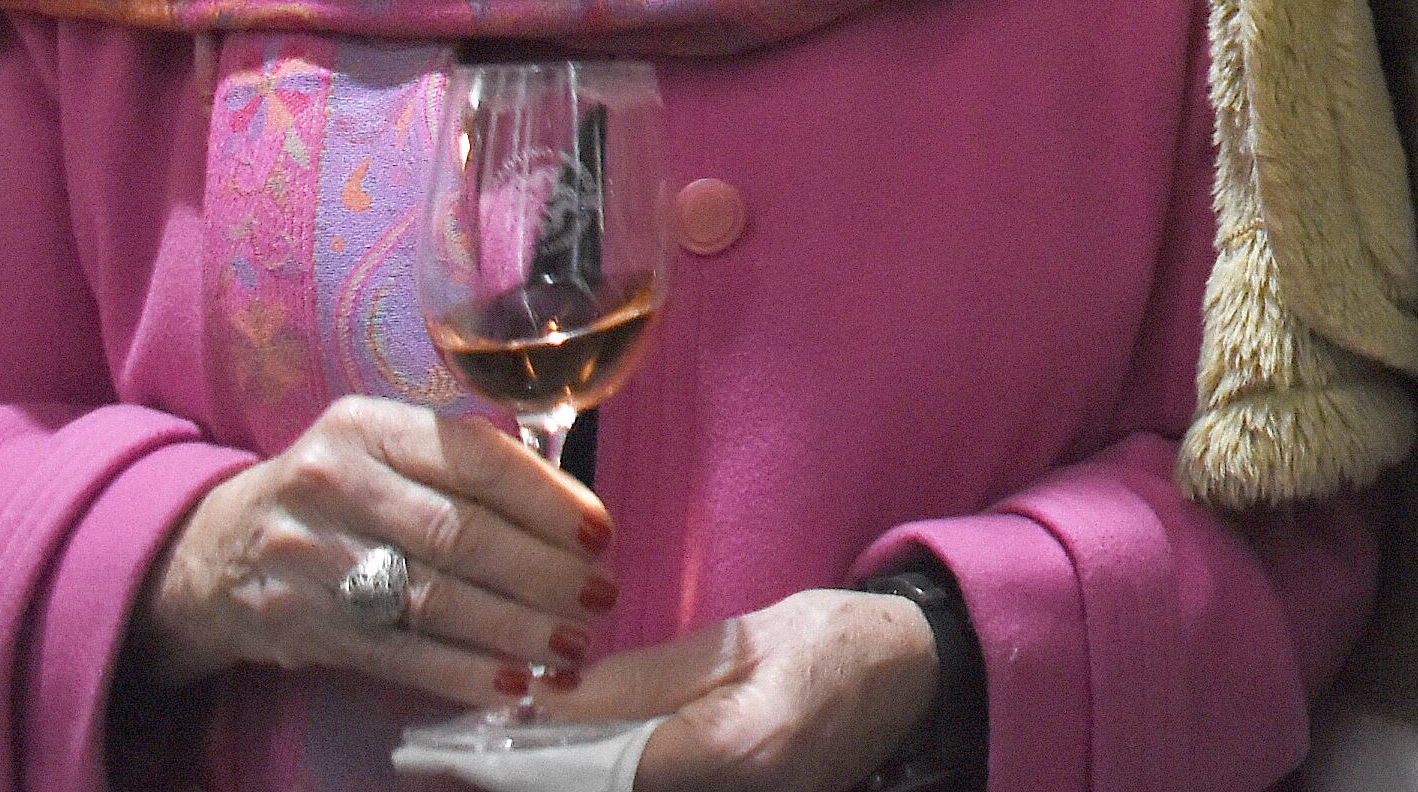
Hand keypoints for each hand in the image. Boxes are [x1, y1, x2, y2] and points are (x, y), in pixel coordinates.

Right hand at [125, 395, 615, 706]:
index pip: (473, 458)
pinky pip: (403, 656)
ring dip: (516, 629)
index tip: (598, 531)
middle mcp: (334, 486)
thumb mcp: (381, 446)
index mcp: (367, 427)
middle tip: (599, 594)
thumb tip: (566, 503)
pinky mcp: (307, 627)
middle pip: (459, 534)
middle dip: (541, 571)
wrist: (216, 550)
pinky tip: (516, 683)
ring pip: (435, 600)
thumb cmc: (335, 491)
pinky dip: (465, 673)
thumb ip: (458, 460)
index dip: (545, 498)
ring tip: (571, 644)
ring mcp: (314, 560)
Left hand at [549, 587, 941, 790]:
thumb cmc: (834, 639)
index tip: (502, 732)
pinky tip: (617, 757)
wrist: (914, 672)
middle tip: (522, 742)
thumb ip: (644, 676)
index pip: (616, 766)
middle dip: (569, 770)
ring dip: (601, 774)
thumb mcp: (740, 638)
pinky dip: (637, 777)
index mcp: (739, 744)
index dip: (551, 754)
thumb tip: (553, 694)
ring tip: (563, 745)